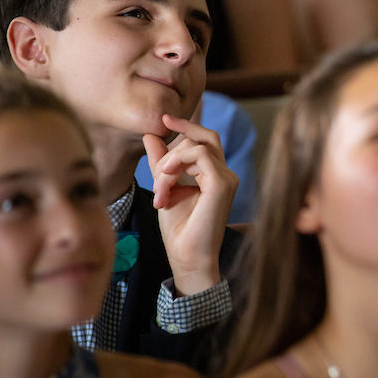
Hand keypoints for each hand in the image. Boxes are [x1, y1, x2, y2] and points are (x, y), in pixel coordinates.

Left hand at [144, 113, 238, 295]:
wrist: (187, 257)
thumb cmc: (179, 229)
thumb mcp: (165, 188)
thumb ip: (160, 162)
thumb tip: (151, 135)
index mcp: (215, 174)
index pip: (204, 139)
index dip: (186, 126)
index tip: (164, 120)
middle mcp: (225, 173)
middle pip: (201, 137)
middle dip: (171, 151)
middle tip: (157, 176)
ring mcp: (227, 178)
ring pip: (194, 146)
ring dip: (168, 164)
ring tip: (160, 190)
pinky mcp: (222, 184)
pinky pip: (197, 155)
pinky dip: (175, 166)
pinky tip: (165, 186)